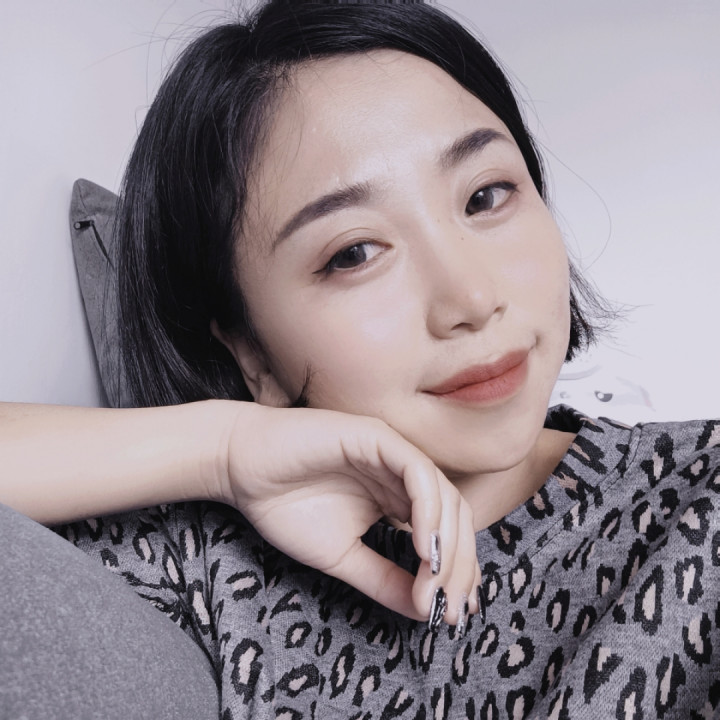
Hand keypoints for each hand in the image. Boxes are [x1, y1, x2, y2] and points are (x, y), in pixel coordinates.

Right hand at [219, 403, 480, 627]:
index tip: (451, 613)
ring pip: (444, 495)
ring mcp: (392, 453)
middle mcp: (402, 475)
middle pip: (455, 517)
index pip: (446, 534)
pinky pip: (417, 472)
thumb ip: (383, 578)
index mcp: (399, 499)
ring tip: (435, 582)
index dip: (457, 574)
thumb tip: (424, 610)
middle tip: (451, 607)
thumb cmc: (285, 506)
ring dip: (448, 544)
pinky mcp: (376, 437)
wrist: (242, 470)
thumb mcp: (342, 556)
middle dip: (460, 566)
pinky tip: (424, 546)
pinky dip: (428, 509)